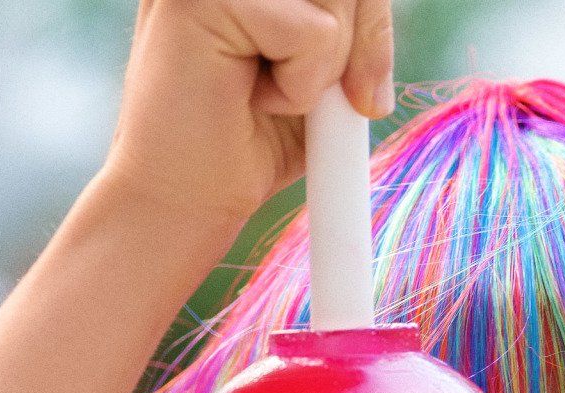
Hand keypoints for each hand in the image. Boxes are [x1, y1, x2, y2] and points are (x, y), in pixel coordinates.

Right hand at [93, 0, 392, 222]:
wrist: (183, 202)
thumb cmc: (245, 145)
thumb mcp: (321, 80)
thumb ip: (354, 33)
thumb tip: (382, 7)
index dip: (372, 19)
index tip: (368, 91)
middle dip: (362, 44)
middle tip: (327, 106)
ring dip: (323, 71)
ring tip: (265, 97)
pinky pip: (314, 33)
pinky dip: (300, 88)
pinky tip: (250, 101)